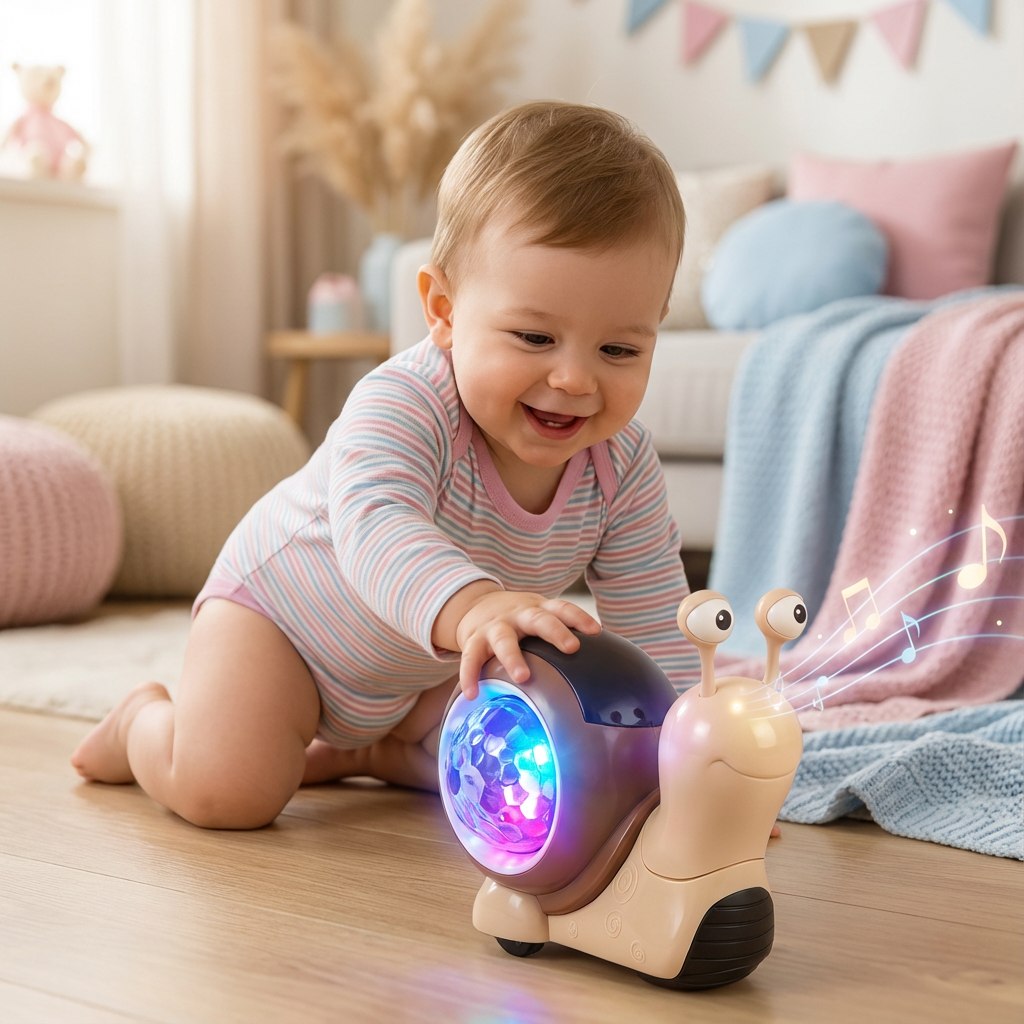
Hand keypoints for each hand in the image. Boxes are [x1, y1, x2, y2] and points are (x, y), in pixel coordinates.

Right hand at [454, 590, 599, 699]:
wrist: (475, 604)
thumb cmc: (519, 619)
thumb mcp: (539, 616)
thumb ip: (561, 635)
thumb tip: (598, 668)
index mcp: (538, 609)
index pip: (562, 608)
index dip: (579, 618)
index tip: (595, 631)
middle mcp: (518, 615)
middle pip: (538, 619)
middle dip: (555, 632)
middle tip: (572, 647)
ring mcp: (495, 626)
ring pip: (503, 638)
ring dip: (513, 657)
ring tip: (523, 677)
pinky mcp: (473, 639)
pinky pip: (470, 658)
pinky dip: (469, 675)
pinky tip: (472, 693)